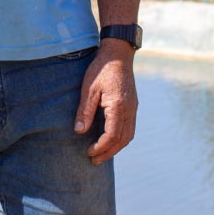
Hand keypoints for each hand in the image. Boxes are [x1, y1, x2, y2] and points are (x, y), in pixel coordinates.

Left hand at [75, 40, 137, 163]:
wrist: (118, 54)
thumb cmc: (101, 69)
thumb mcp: (88, 88)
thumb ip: (85, 111)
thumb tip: (79, 131)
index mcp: (118, 106)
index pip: (112, 135)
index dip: (101, 147)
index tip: (89, 152)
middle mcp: (129, 110)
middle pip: (122, 140)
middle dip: (108, 152)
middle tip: (94, 160)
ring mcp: (133, 108)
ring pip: (128, 136)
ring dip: (116, 148)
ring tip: (102, 154)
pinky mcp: (133, 106)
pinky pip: (130, 128)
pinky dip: (121, 138)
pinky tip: (110, 140)